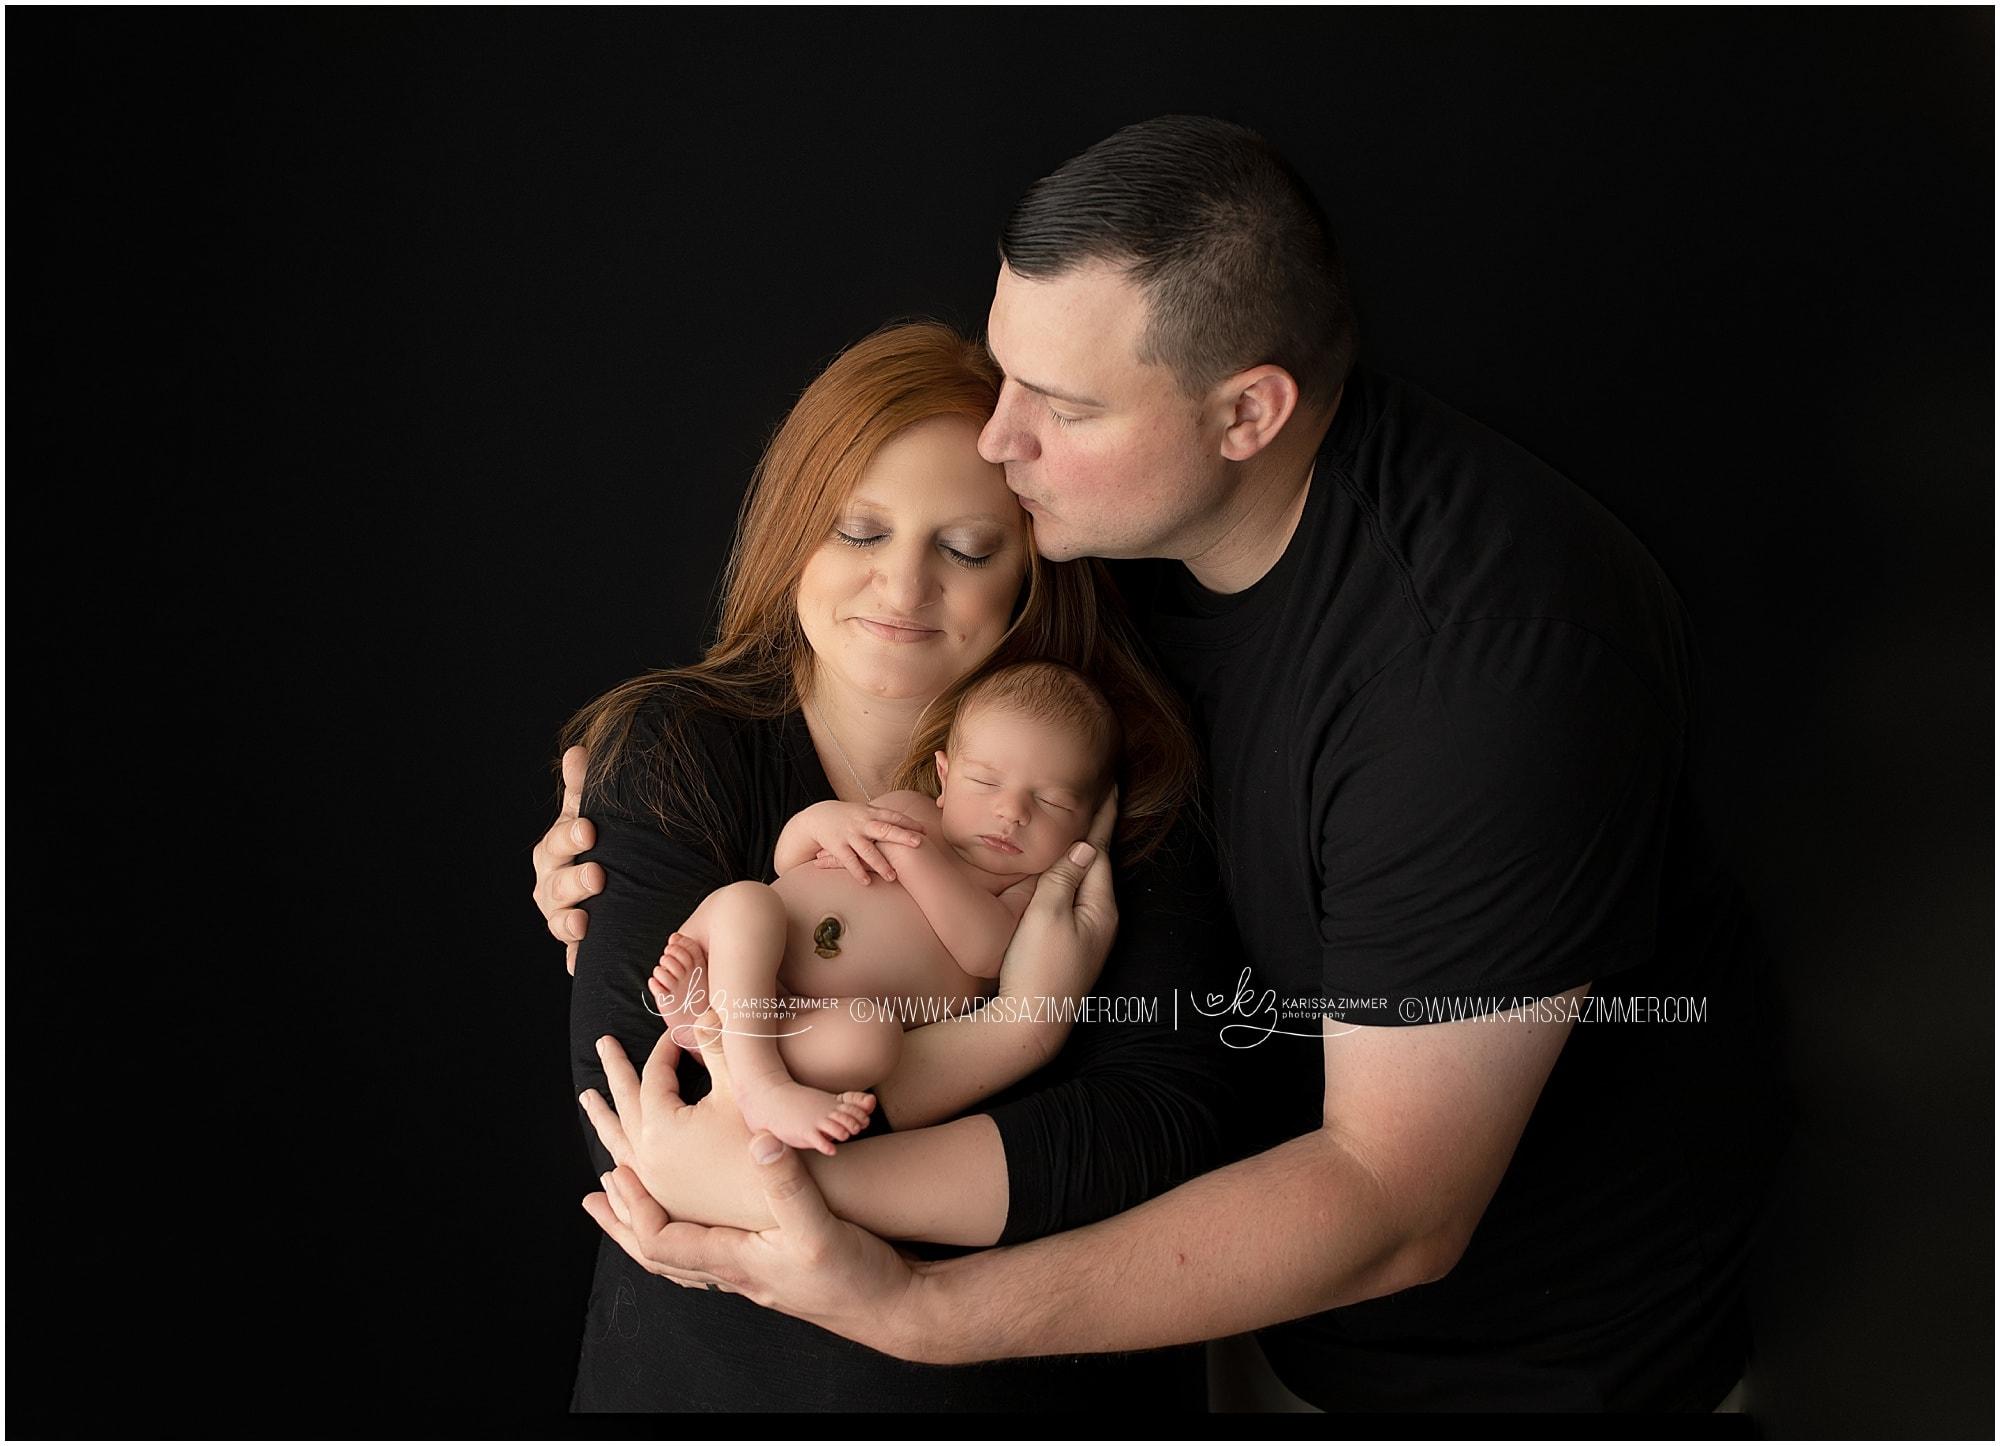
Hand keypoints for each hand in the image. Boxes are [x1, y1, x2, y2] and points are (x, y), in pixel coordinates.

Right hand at [532, 745, 602, 974]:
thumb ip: (584, 786)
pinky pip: (573, 957)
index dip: (570, 837)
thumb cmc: (601, 840)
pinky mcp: (577, 946)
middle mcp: (551, 885)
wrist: (617, 881)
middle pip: (554, 885)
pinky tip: (581, 963)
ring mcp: (562, 917)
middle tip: (598, 875)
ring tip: (585, 921)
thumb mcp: (595, 812)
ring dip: (569, 922)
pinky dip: (576, 959)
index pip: (557, 842)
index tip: (590, 830)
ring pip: (559, 922)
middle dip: (573, 881)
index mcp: (555, 850)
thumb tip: (577, 751)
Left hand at [578, 1014, 777, 1232]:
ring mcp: (655, 1188)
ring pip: (619, 1147)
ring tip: (588, 1101)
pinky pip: (629, 1185)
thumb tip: (705, 1010)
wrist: (786, 1206)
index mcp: (661, 1129)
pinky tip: (610, 1173)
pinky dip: (617, 1172)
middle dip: (614, 1071)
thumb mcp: (743, 1090)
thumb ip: (719, 1048)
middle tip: (603, 1044)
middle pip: (624, 1106)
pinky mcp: (669, 1208)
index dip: (665, 1049)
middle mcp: (648, 1160)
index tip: (676, 1031)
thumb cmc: (769, 1145)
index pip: (654, 1078)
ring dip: (603, 1121)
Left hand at [582, 1131, 941, 1363]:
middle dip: (622, 1223)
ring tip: (624, 1207)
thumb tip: (756, 1140)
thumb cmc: (854, 1275)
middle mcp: (733, 1270)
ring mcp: (750, 1272)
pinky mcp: (770, 1267)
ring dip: (646, 1228)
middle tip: (594, 1196)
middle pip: (658, 1254)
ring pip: (681, 1257)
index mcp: (732, 1260)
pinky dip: (685, 1233)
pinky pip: (708, 1253)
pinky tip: (696, 1221)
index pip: (660, 1241)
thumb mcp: (819, 1225)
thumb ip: (787, 1182)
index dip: (633, 1208)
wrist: (892, 1308)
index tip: (615, 1173)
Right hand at [798, 800, 925, 885]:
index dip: (909, 823)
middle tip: (918, 843)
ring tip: (892, 877)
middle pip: (885, 829)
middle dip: (901, 836)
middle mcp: (862, 823)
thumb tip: (910, 824)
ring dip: (880, 864)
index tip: (924, 830)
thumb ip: (884, 818)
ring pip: (867, 849)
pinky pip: (849, 861)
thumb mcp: (865, 811)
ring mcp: (850, 835)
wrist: (817, 817)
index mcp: (871, 813)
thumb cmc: (848, 817)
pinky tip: (867, 882)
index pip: (893, 817)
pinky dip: (858, 871)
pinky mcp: (837, 846)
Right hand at [994, 787, 1119, 1054]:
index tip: (1110, 784)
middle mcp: (1100, 917)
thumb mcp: (1048, 914)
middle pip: (1096, 863)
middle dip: (1093, 829)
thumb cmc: (1039, 967)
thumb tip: (1086, 847)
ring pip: (1084, 881)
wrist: (1032, 1021)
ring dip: (1081, 852)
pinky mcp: (1071, 943)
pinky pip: (1073, 897)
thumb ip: (1065, 877)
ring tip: (1078, 823)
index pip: (1101, 848)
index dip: (1102, 816)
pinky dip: (1068, 876)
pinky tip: (1061, 871)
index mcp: (1100, 906)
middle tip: (1096, 793)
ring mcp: (1087, 932)